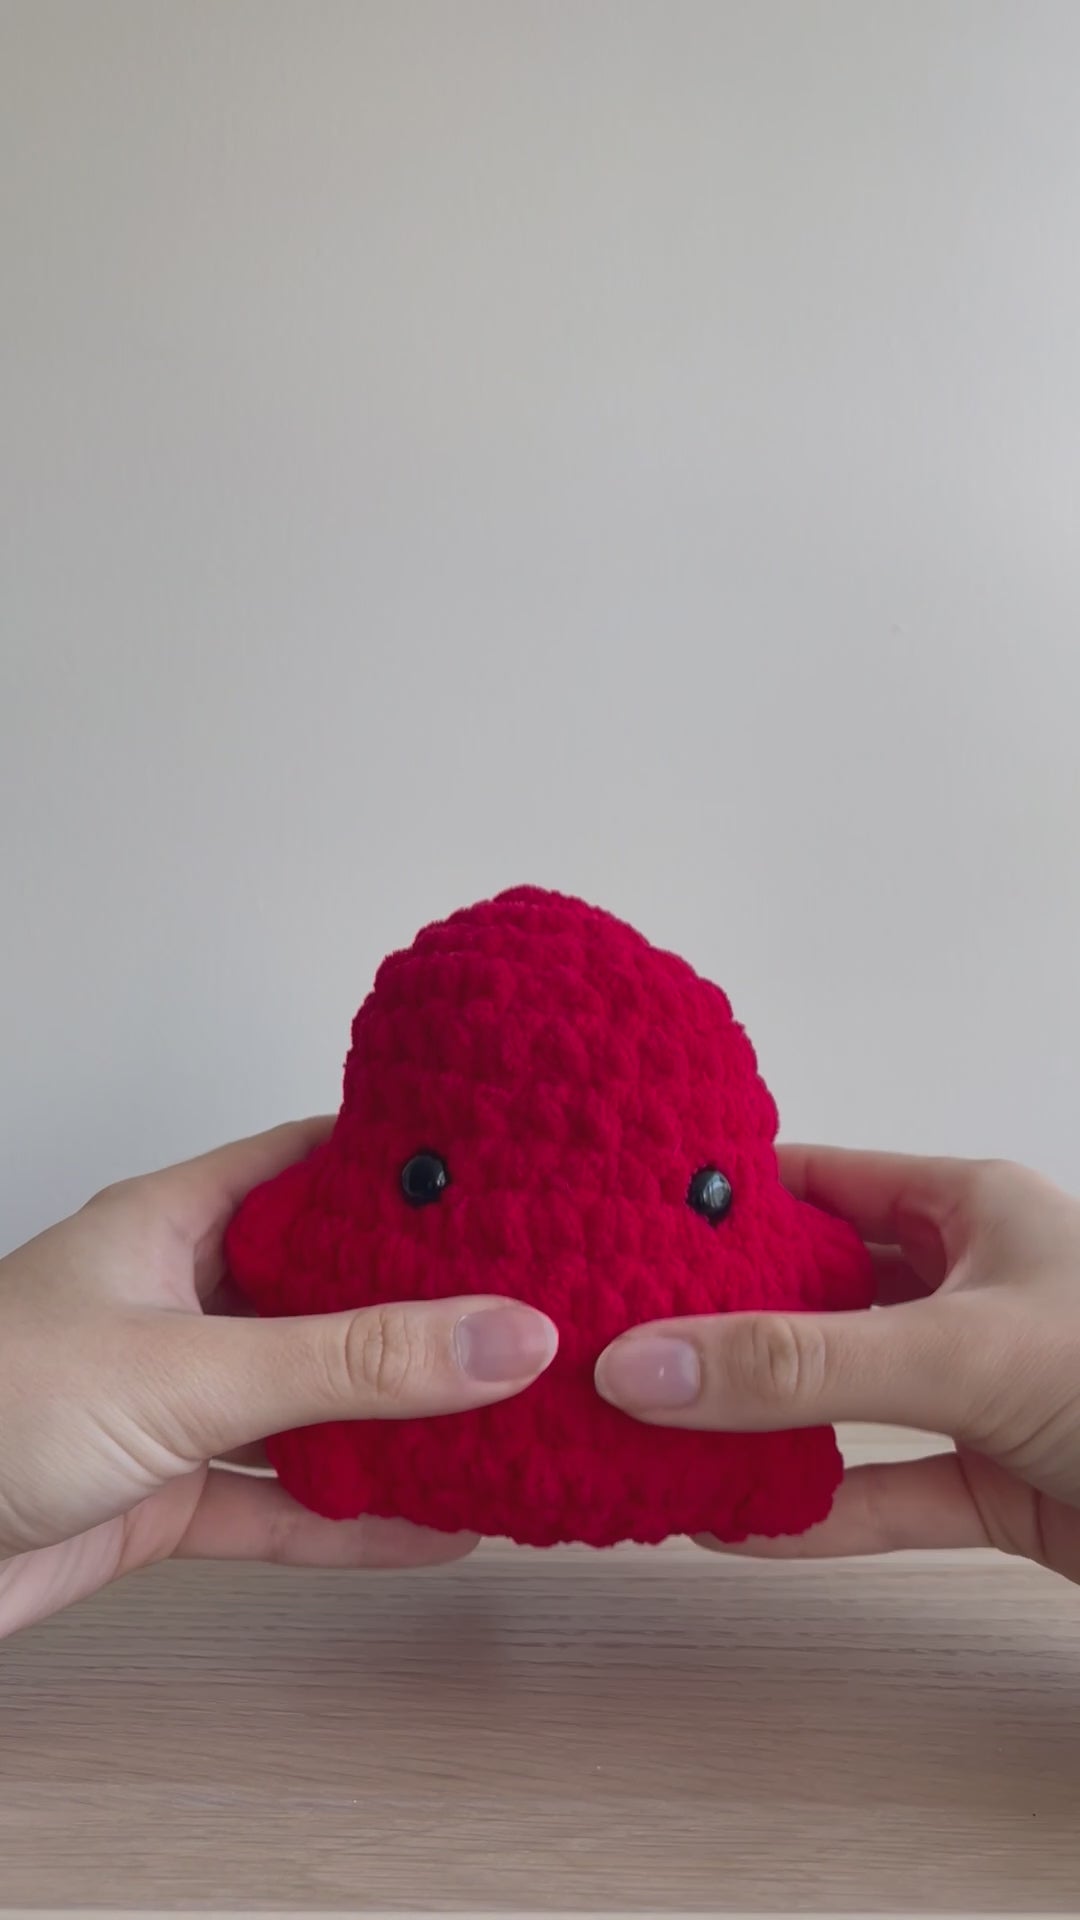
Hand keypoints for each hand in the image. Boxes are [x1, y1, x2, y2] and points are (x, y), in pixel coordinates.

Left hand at [0, 1120, 556, 1635]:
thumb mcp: (191, 1370)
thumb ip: (350, 1362)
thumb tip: (505, 1333)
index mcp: (172, 1223)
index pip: (311, 1163)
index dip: (405, 1165)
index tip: (510, 1172)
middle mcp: (180, 1302)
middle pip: (328, 1290)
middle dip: (425, 1305)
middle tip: (540, 1306)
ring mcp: (176, 1401)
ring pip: (314, 1403)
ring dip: (400, 1423)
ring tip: (514, 1420)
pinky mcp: (166, 1494)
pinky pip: (283, 1503)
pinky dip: (355, 1520)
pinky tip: (440, 1529)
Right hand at [595, 1148, 1079, 1583]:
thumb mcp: (961, 1352)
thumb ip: (800, 1365)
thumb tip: (639, 1364)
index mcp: (970, 1208)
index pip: (817, 1182)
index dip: (721, 1198)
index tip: (615, 1219)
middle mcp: (970, 1289)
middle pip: (817, 1296)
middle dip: (720, 1321)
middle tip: (609, 1339)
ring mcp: (982, 1390)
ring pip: (843, 1401)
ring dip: (758, 1425)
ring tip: (647, 1435)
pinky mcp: (1000, 1486)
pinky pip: (886, 1493)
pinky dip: (814, 1513)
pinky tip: (734, 1527)